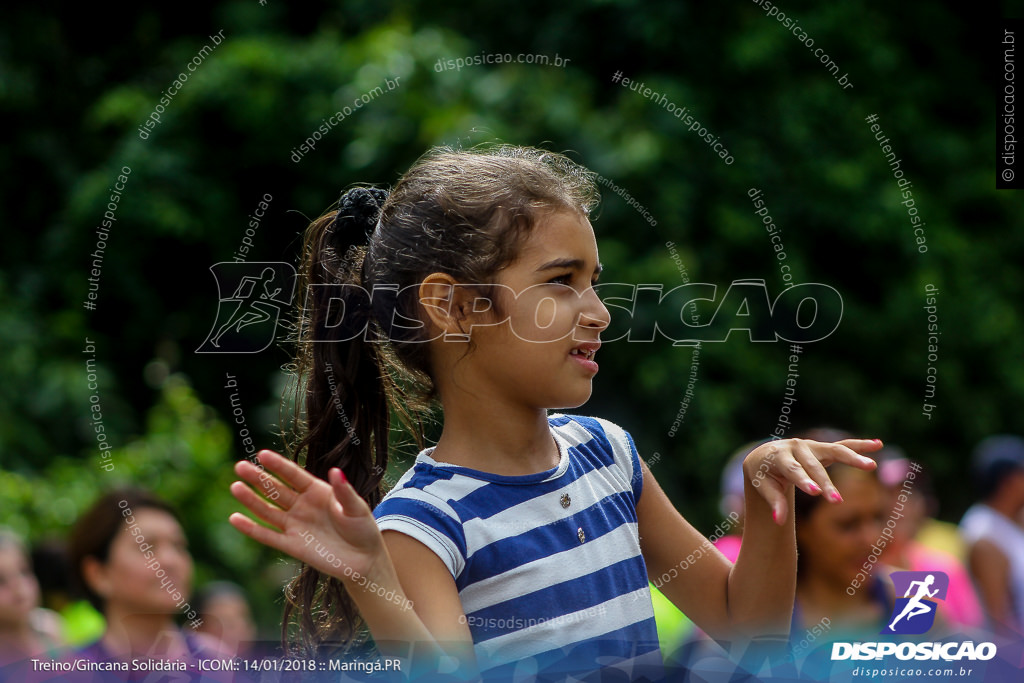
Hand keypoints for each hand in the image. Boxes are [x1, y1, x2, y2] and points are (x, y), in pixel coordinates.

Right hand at [229, 450, 385, 584]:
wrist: (364, 560)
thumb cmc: (363, 529)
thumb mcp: (357, 508)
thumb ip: (344, 491)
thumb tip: (335, 471)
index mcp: (317, 491)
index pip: (294, 475)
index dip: (278, 465)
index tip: (262, 454)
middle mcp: (302, 505)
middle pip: (276, 489)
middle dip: (258, 478)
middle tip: (240, 466)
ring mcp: (295, 525)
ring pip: (268, 510)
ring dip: (251, 500)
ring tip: (235, 486)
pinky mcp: (291, 545)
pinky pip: (268, 536)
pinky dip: (251, 529)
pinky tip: (235, 518)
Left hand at [743, 438, 881, 524]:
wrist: (765, 455)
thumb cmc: (764, 473)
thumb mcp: (763, 485)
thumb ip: (773, 501)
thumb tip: (779, 522)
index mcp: (778, 455)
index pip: (792, 470)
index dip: (803, 480)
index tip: (815, 492)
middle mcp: (796, 447)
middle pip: (813, 466)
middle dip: (825, 483)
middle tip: (837, 502)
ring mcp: (811, 445)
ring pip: (834, 451)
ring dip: (852, 458)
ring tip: (871, 465)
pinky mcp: (822, 448)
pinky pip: (843, 445)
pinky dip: (859, 445)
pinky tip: (877, 444)